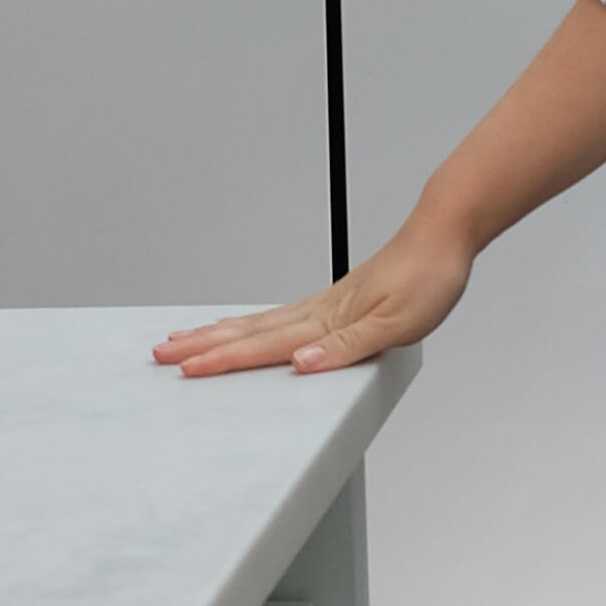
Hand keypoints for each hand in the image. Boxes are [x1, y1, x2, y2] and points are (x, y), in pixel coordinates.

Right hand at [156, 206, 472, 379]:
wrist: (443, 235)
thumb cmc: (428, 277)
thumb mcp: (397, 324)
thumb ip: (347, 347)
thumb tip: (301, 364)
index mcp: (328, 320)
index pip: (265, 346)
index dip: (224, 361)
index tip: (187, 370)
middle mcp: (317, 310)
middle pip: (248, 331)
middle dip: (203, 346)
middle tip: (162, 353)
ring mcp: (322, 303)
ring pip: (257, 321)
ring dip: (218, 333)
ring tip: (185, 340)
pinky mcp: (334, 300)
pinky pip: (277, 316)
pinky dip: (249, 323)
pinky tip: (243, 327)